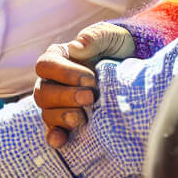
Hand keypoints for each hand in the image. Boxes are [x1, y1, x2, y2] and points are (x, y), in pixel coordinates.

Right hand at [34, 24, 136, 147]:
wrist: (134, 66)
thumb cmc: (116, 47)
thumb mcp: (109, 37)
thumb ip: (94, 38)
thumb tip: (76, 47)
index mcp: (56, 58)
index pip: (46, 66)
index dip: (65, 74)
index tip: (90, 78)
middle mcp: (51, 82)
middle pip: (43, 93)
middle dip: (66, 97)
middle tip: (90, 97)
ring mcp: (57, 104)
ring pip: (47, 113)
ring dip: (64, 116)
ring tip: (84, 117)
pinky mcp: (67, 122)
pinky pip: (54, 132)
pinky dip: (56, 137)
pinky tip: (62, 141)